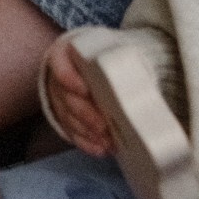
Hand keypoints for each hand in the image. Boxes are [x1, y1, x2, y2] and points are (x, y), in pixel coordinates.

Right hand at [42, 36, 113, 155]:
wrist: (84, 65)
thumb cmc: (98, 57)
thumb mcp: (105, 49)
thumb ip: (116, 59)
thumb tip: (140, 75)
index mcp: (64, 57)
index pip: (61, 66)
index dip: (70, 79)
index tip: (85, 89)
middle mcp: (57, 81)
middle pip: (68, 99)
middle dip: (86, 114)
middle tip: (104, 126)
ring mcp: (59, 102)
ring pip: (70, 120)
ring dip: (89, 132)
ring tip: (108, 142)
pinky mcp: (64, 119)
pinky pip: (72, 134)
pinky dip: (87, 143)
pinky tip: (101, 149)